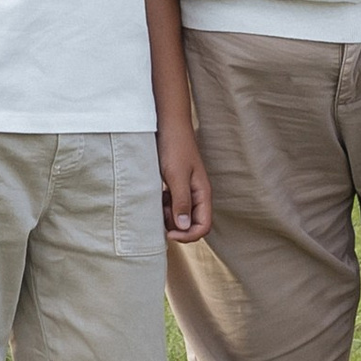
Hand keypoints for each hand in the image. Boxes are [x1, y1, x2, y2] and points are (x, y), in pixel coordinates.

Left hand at [159, 122, 211, 243]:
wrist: (169, 125)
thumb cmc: (175, 147)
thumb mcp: (176, 176)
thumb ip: (181, 202)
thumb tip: (184, 227)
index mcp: (202, 194)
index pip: (203, 226)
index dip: (188, 235)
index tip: (169, 233)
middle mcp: (197, 195)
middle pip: (192, 224)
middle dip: (176, 226)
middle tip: (161, 215)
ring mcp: (187, 190)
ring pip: (181, 216)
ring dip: (169, 216)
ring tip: (158, 203)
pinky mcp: (177, 185)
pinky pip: (172, 205)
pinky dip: (164, 206)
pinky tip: (157, 195)